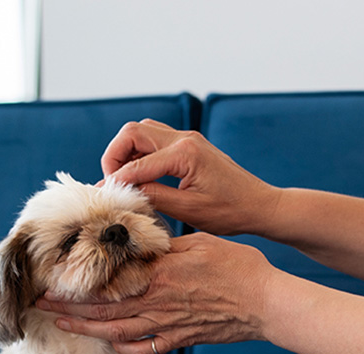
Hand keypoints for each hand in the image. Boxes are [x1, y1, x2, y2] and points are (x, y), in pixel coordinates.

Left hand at [36, 233, 275, 353]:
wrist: (265, 303)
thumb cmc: (237, 267)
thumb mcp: (198, 243)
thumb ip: (164, 246)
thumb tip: (137, 240)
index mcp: (157, 276)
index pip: (105, 283)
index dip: (74, 285)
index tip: (50, 282)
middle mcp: (155, 303)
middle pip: (101, 309)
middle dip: (67, 307)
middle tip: (39, 305)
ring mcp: (165, 326)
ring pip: (115, 331)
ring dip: (85, 328)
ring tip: (61, 324)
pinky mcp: (179, 340)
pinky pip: (144, 350)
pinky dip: (124, 348)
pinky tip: (111, 343)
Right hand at [101, 119, 280, 235]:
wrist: (259, 205)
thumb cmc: (229, 211)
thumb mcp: (188, 210)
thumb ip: (153, 197)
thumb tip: (123, 192)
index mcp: (185, 154)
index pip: (136, 163)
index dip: (116, 181)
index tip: (105, 197)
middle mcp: (185, 139)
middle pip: (132, 132)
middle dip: (114, 156)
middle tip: (113, 183)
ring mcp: (187, 139)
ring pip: (141, 131)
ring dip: (126, 152)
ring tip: (124, 181)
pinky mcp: (189, 145)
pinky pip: (154, 139)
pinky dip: (139, 153)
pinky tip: (140, 176)